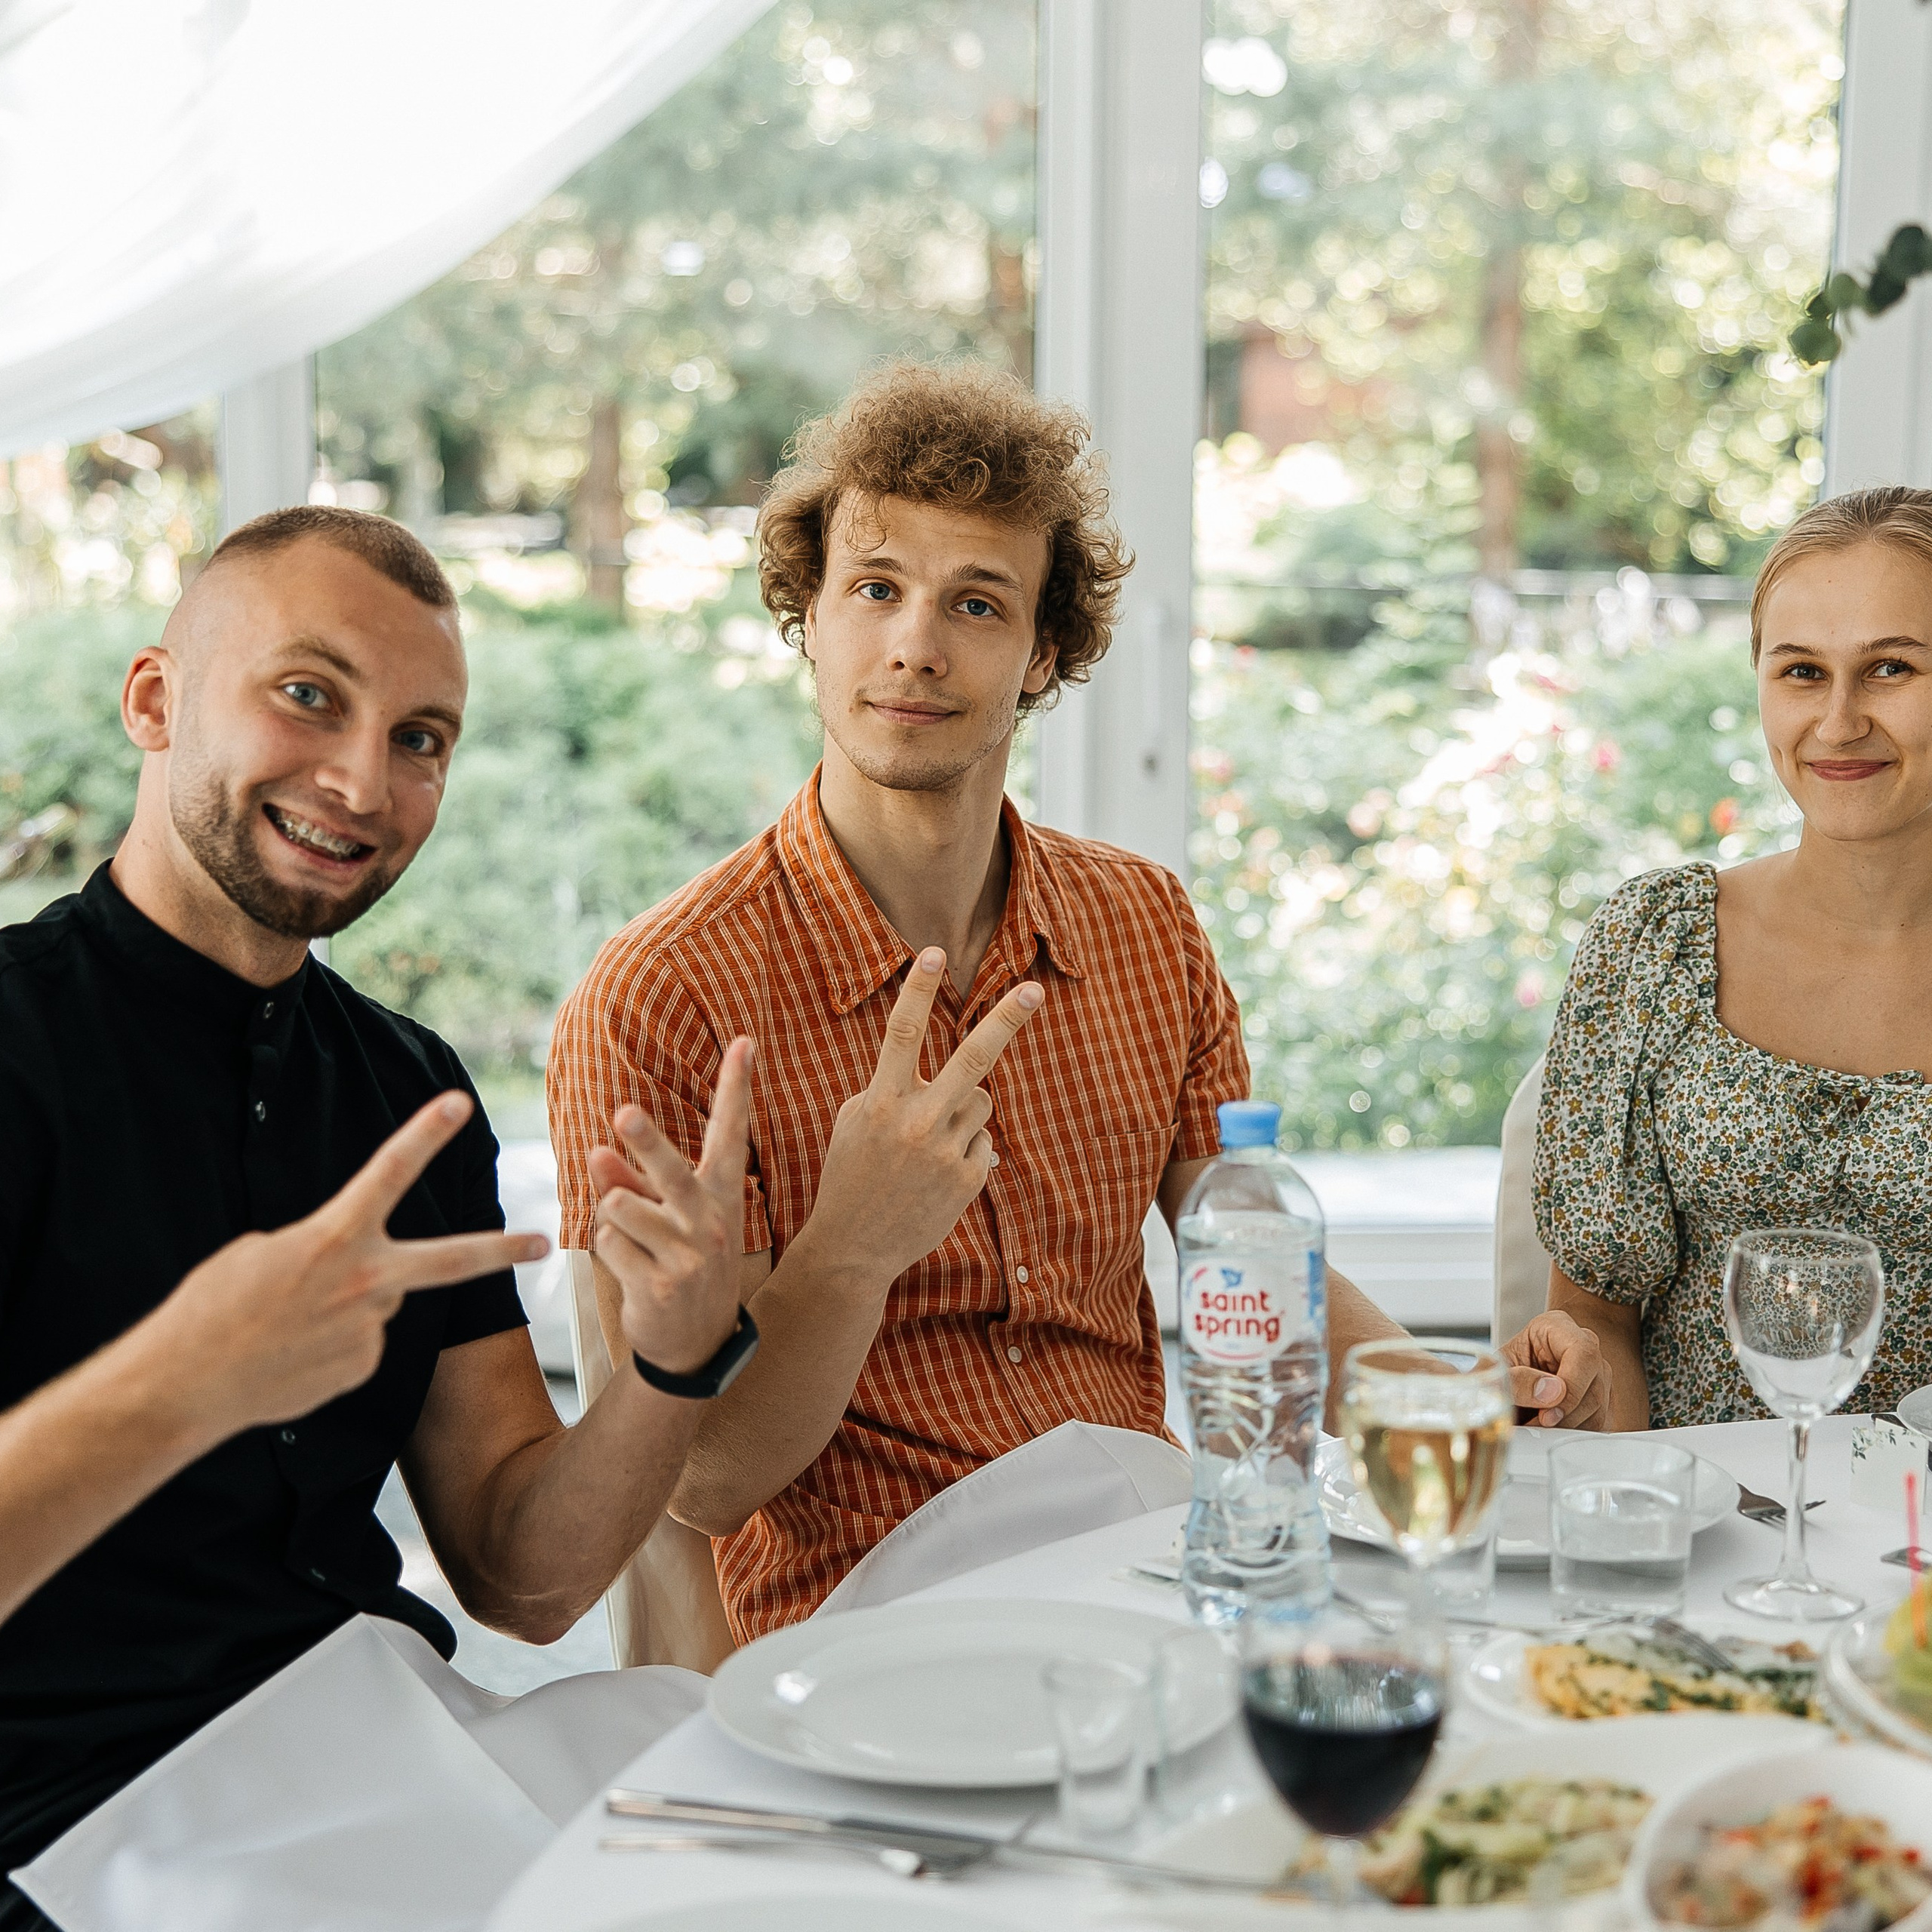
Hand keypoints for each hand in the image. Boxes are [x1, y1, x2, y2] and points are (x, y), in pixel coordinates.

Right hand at [151, 1092, 548, 1431]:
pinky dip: (332, 1344)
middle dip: (500, 1252)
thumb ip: (326, 1248)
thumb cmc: (214, 1308)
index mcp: (333, 1237)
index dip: (425, 1133)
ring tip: (289, 1324)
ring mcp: (369, 1329)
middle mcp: (364, 1282)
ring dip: (345, 1307)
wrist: (185, 1384)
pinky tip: (293, 1354)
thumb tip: (358, 1269)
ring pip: (378, 1303)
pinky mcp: (362, 1367)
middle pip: (449, 1261)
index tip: (459, 1102)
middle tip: (541, 1243)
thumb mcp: (262, 1253)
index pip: (388, 1172)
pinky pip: (360, 1343)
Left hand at [588, 1038, 754, 1375]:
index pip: (732, 1132)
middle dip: (645, 1141)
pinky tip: (632, 1270)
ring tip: (634, 1240)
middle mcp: (710, 1220)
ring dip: (613, 1217)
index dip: (738, 1086)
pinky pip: (608, 1244)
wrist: (696, 1342)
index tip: (746, 1042)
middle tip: (623, 1112)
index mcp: (721, 1194)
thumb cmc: (680, 1262)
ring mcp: (688, 1254)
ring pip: (621, 1207)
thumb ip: (631, 1182)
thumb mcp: (666, 1218)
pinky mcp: (660, 1283)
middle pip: (670, 1170)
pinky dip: (608, 1251)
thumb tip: (596, 1153)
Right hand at [806, 948, 1042, 1289]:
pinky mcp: (967, 1179)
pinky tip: (936, 1175)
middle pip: (973, 1057)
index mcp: (880, 1101)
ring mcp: (945, 1151)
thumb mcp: (853, 1123)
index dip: (919, 989)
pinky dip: (966, 1148)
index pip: (901, 1033)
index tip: (935, 953)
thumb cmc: (849, 1176)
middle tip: (1035, 989)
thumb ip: (887, 1089)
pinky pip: (982, 1142)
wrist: (854, 1249)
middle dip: (1006, 1019)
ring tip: (929, 1144)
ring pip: (980, 1101)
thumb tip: (928, 1072)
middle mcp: (916, 1122)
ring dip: (963, 1110)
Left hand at [1500, 1310, 1610, 1429]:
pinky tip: (1550, 1430)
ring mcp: (1597, 1375)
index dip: (1571, 1387)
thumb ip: (1516, 1380)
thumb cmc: (1497, 1372)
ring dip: (1568, 1427)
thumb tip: (1552, 1393)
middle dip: (1565, 1415)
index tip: (1547, 1414)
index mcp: (1558, 1328)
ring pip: (1599, 1411)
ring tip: (1537, 1426)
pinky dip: (1573, 1434)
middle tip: (1536, 1425)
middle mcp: (1584, 1348)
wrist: (1501, 1385)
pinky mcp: (1600, 1402)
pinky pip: (1598, 1426)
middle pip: (1594, 1387)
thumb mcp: (1494, 1372)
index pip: (1583, 1353)